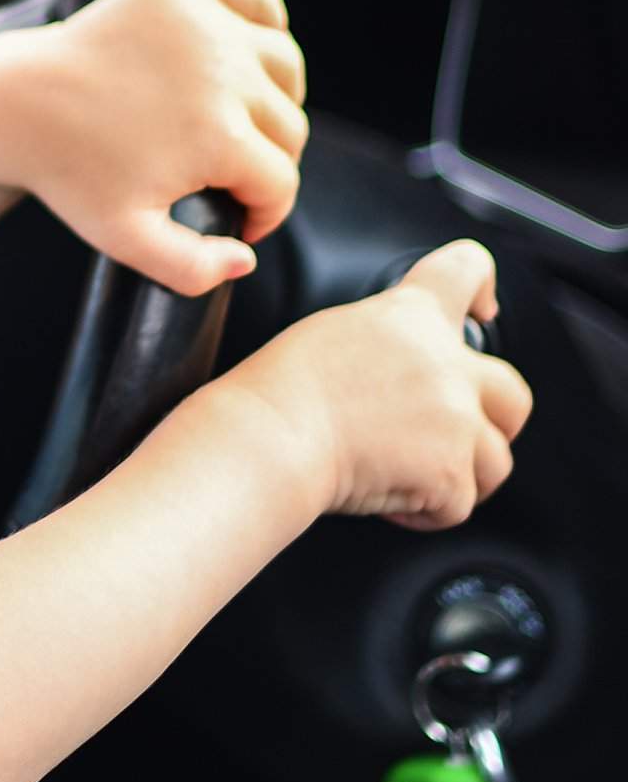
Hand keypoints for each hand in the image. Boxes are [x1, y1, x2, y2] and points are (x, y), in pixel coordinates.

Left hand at [0, 0, 307, 295]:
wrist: (19, 104)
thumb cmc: (70, 171)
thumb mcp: (124, 236)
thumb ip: (189, 268)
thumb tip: (246, 260)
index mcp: (220, 138)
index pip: (280, 183)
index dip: (264, 212)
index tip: (242, 219)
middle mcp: (227, 75)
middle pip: (288, 126)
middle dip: (268, 160)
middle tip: (230, 174)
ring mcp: (208, 26)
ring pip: (284, 65)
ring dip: (275, 95)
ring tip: (242, 120)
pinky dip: (263, 20)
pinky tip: (242, 53)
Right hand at [214, 241, 532, 529]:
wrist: (270, 438)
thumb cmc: (277, 391)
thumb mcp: (332, 334)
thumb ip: (386, 341)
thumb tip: (397, 369)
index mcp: (411, 317)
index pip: (468, 269)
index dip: (483, 286)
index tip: (481, 306)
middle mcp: (446, 366)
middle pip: (512, 393)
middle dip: (493, 420)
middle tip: (457, 433)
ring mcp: (455, 422)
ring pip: (494, 460)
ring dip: (459, 474)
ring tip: (414, 479)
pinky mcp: (450, 476)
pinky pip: (458, 503)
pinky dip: (427, 512)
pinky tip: (389, 501)